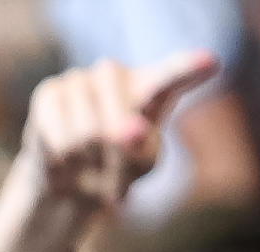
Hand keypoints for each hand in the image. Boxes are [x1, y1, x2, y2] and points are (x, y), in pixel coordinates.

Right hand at [0, 56, 214, 251]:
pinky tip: (63, 160)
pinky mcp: (50, 92)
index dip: (188, 69)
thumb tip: (129, 130)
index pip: (172, 75)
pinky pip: (59, 137)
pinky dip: (63, 161)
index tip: (210, 63)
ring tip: (86, 166)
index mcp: (151, 87)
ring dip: (87, 164)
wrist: (67, 180)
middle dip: (114, 157)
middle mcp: (116, 74)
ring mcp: (80, 79)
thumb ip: (142, 153)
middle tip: (112, 179)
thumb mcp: (137, 171)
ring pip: (87, 133)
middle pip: (120, 119)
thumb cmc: (113, 171)